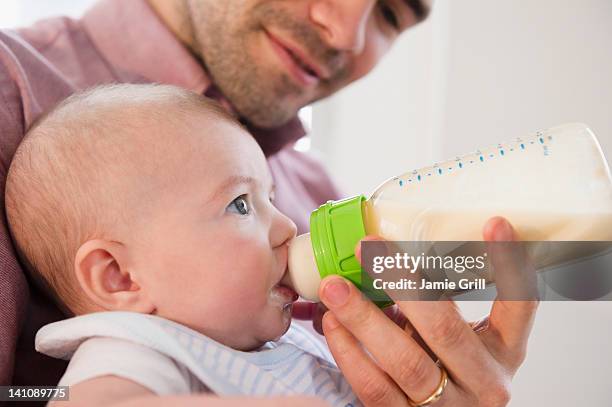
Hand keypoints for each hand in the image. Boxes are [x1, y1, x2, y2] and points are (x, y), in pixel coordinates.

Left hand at [318, 217, 537, 405]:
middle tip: (366, 249)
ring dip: (364, 318)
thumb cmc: (446, 369)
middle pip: (445, 330)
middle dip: (402, 283)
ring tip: (334, 287)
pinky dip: (349, 352)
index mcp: (505, 352)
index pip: (520, 305)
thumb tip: (386, 254)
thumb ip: (436, 306)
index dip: (509, 264)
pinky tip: (332, 324)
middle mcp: (485, 382)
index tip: (494, 222)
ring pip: (406, 362)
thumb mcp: (456, 339)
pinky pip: (374, 388)